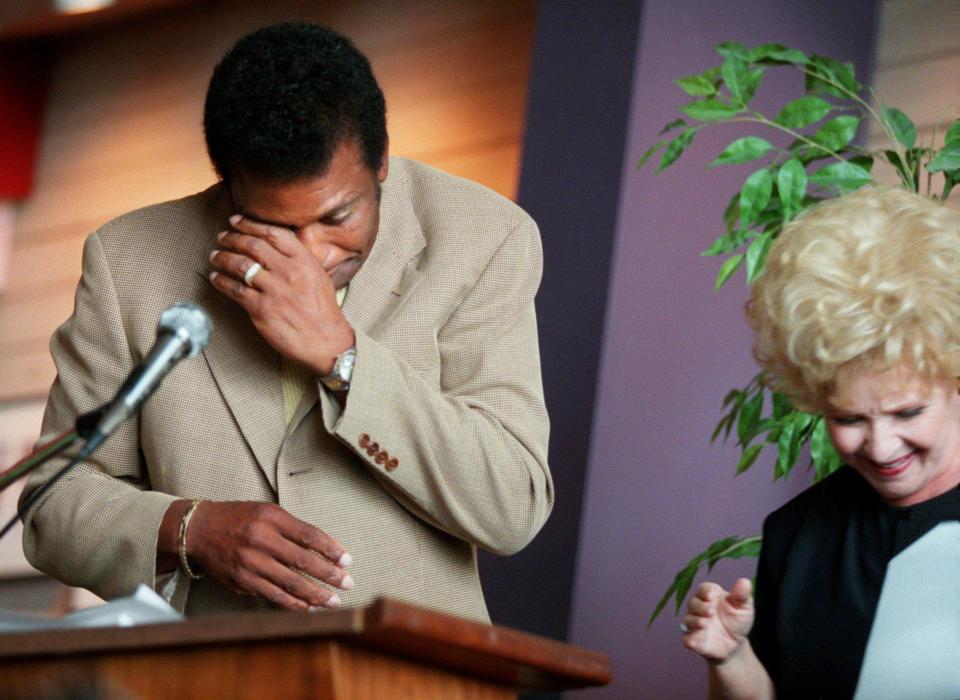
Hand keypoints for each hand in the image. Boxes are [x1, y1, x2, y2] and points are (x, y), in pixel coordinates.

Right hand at [186, 501, 353, 609]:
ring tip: (333, 601)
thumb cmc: (241, 519)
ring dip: (315, 595)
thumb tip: (328, 550)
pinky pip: (273, 595)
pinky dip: (294, 603)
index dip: (331, 549)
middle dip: (329, 575)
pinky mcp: (242, 581)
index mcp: (271, 518)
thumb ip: (294, 529)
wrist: (199, 530)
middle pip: (303, 561)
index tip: (348, 560)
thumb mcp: (268, 512)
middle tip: (348, 583)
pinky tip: (309, 607)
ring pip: (290, 583)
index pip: (309, 535)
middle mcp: (260, 540)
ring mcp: (250, 562)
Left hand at [208, 215, 353, 373]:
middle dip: (232, 238)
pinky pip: (234, 289)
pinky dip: (220, 281)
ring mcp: (273, 290)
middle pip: (253, 245)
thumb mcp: (318, 276)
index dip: (250, 224)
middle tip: (222, 237)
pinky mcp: (261, 309)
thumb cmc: (323, 311)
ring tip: (215, 256)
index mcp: (304, 260)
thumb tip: (275, 246)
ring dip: (222, 258)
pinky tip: (215, 278)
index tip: (237, 221)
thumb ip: (298, 259)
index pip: (273, 233)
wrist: (326, 341)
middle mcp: (288, 271)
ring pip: (239, 265)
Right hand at [682, 578, 754, 662]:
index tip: (712, 596)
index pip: (703, 589)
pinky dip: (689, 640)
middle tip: (710, 612)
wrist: (736, 643)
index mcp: (710, 596)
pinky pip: (687, 639)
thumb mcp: (744, 608)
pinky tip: (693, 641)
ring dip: (694, 621)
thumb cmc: (738, 620)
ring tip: (704, 624)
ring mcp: (695, 624)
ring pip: (688, 620)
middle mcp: (699, 608)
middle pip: (693, 603)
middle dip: (700, 607)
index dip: (706, 592)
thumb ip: (742, 595)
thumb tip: (744, 581)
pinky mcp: (694, 640)